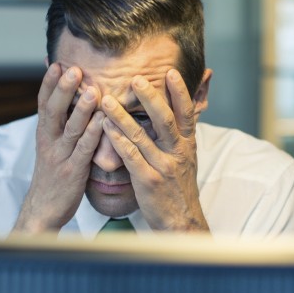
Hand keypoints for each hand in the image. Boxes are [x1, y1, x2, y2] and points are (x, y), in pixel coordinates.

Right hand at [14, 64, 102, 232]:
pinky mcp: (73, 172)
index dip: (48, 83)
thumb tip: (64, 99)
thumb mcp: (51, 146)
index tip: (55, 62)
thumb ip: (58, 124)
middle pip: (53, 111)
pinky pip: (84, 150)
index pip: (43, 103)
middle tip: (73, 68)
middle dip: (63, 89)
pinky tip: (102, 120)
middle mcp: (48, 142)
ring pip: (70, 128)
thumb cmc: (52, 175)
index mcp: (43, 134)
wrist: (43, 210)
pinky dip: (93, 134)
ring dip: (80, 108)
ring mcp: (60, 157)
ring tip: (92, 89)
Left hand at [101, 69, 208, 230]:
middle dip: (150, 98)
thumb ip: (181, 133)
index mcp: (187, 144)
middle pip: (165, 119)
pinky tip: (105, 129)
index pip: (186, 112)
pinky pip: (131, 157)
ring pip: (142, 136)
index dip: (180, 92)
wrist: (181, 221)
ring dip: (122, 116)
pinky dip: (118, 141)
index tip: (171, 72)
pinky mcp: (148, 181)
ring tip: (106, 100)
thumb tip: (182, 108)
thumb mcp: (187, 158)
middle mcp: (177, 152)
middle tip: (135, 79)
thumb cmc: (179, 187)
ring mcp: (163, 166)